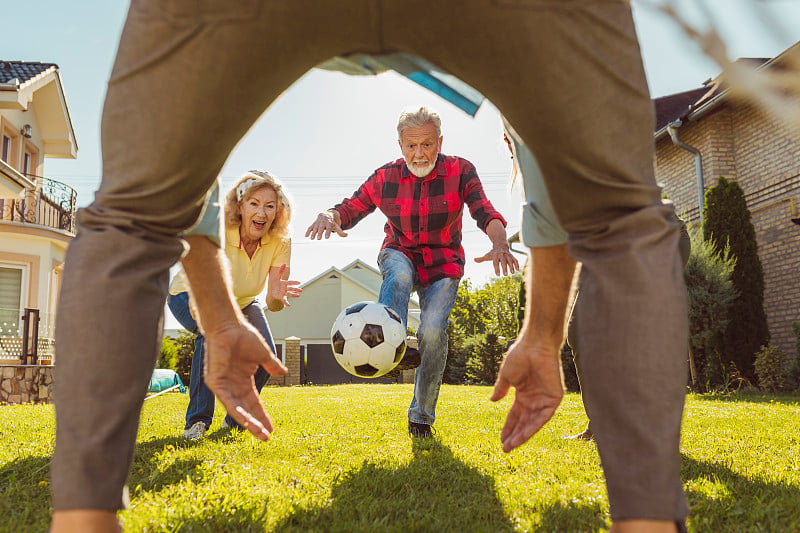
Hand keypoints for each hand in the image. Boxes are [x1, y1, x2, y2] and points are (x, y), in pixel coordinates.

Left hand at [203, 321, 287, 440]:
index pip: (254, 403)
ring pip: (236, 409)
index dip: (263, 415)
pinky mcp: (215, 382)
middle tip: (266, 437)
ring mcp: (223, 385)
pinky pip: (227, 401)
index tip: (272, 428)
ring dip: (248, 422)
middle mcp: (232, 386)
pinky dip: (236, 412)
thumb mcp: (263, 355)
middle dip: (256, 424)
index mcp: (243, 381)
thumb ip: (271, 365)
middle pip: (246, 410)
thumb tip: (283, 373)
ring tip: (260, 433)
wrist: (229, 326)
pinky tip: (246, 421)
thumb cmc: (243, 337)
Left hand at [268, 264, 302, 306]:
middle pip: (291, 289)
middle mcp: (285, 288)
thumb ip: (281, 271)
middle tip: (301, 290)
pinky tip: (289, 306)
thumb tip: (284, 263)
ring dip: (294, 295)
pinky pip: (284, 300)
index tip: (299, 282)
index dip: (294, 282)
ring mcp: (283, 293)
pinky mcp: (281, 297)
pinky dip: (286, 303)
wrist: (272, 290)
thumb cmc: (276, 283)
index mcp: (284, 283)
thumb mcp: (277, 277)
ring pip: (289, 294)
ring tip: (299, 296)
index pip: (290, 282)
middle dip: (296, 289)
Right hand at [305, 211, 346, 239]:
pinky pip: (310, 227)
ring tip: (312, 239)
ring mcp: (317, 223)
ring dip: (313, 233)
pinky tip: (306, 236)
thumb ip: (341, 232)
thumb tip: (346, 235)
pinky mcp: (313, 224)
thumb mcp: (336, 226)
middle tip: (319, 239)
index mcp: (329, 223)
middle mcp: (323, 222)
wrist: (326, 215)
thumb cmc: (331, 223)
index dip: (328, 232)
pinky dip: (308, 231)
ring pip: (315, 228)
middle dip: (320, 233)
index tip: (327, 237)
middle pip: (321, 228)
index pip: (328, 228)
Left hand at [474, 244, 519, 275]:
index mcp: (495, 255)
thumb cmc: (493, 253)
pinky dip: (517, 264)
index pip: (496, 262)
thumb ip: (481, 258)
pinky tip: (517, 269)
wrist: (500, 245)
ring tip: (512, 272)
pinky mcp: (512, 256)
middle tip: (505, 275)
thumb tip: (474, 259)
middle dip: (505, 268)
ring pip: (510, 260)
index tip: (498, 275)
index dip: (497, 268)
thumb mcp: (487, 255)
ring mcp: (508, 255)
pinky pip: (515, 259)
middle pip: (504, 261)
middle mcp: (502, 254)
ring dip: (512, 266)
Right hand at [490, 338, 563, 451]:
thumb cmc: (520, 356)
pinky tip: (522, 436)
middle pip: (524, 422)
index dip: (508, 427)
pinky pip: (543, 418)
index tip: (501, 439)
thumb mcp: (507, 376)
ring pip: (533, 423)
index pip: (515, 415)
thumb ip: (501, 389)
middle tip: (505, 449)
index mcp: (524, 394)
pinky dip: (533, 427)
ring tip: (511, 446)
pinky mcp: (554, 398)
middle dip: (514, 435)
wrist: (535, 345)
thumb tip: (492, 401)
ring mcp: (545, 399)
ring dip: (523, 435)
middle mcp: (535, 399)